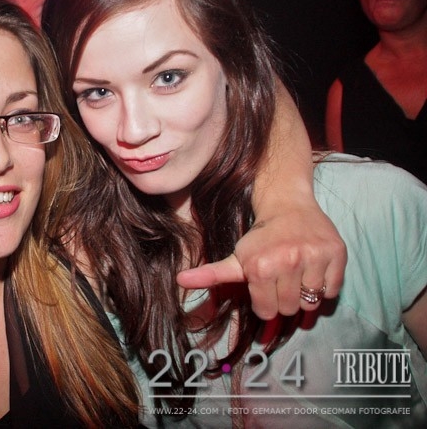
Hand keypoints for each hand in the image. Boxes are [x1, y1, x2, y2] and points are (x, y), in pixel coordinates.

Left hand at [177, 205, 345, 319]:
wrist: (288, 205)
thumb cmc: (259, 235)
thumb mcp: (235, 256)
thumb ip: (210, 274)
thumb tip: (180, 280)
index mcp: (260, 267)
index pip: (266, 311)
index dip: (264, 302)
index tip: (265, 285)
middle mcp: (288, 262)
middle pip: (289, 309)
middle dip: (283, 299)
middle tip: (281, 279)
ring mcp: (314, 258)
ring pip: (312, 302)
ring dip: (305, 294)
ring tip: (297, 275)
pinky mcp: (336, 254)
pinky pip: (333, 290)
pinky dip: (325, 287)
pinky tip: (313, 270)